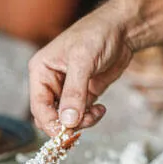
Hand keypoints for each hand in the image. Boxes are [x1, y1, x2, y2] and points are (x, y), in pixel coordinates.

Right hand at [28, 1, 132, 136]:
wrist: (123, 29)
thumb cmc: (98, 34)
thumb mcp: (83, 61)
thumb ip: (74, 93)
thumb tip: (67, 121)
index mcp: (41, 71)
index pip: (38, 106)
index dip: (50, 123)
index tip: (65, 134)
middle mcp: (50, 81)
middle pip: (50, 116)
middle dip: (66, 124)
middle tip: (84, 123)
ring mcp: (67, 89)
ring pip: (66, 119)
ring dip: (81, 122)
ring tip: (96, 113)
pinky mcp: (83, 94)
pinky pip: (80, 115)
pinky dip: (90, 117)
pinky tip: (101, 109)